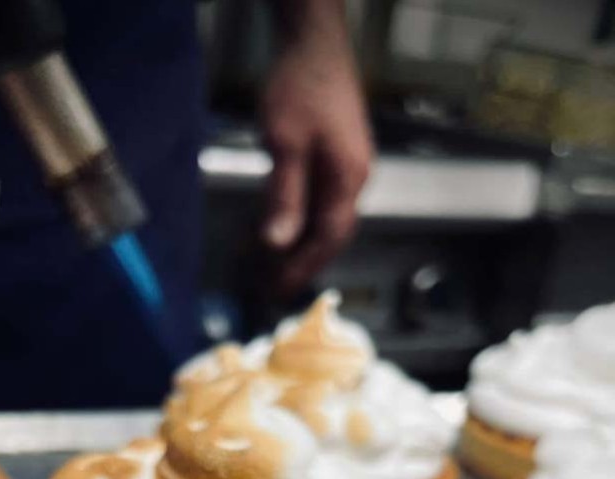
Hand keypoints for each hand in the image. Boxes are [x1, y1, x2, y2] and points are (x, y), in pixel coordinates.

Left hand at [261, 6, 372, 293]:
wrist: (314, 40)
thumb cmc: (300, 84)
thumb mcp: (285, 143)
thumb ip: (284, 195)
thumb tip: (278, 243)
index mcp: (347, 178)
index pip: (327, 238)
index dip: (303, 267)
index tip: (279, 289)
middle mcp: (355, 177)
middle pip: (332, 235)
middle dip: (303, 264)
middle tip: (273, 288)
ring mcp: (349, 167)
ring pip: (327, 221)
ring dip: (302, 246)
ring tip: (274, 268)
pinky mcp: (337, 157)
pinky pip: (322, 202)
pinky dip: (302, 223)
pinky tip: (284, 230)